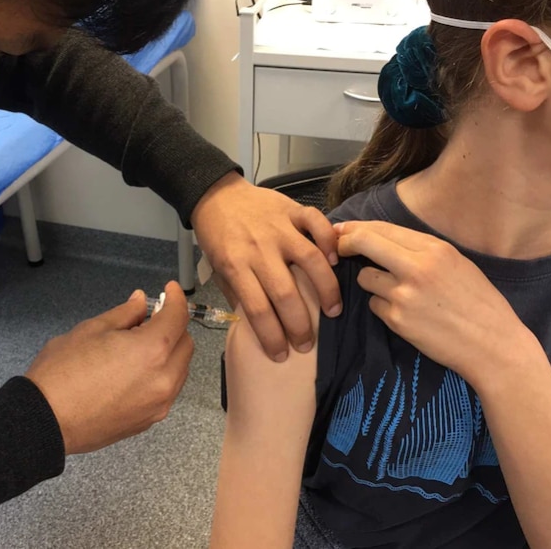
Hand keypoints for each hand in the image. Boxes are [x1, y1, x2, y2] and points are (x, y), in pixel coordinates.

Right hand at [25, 282, 192, 454]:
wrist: (44, 422)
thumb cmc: (62, 373)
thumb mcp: (92, 330)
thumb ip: (125, 314)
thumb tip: (140, 302)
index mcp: (152, 350)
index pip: (178, 317)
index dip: (175, 299)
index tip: (170, 290)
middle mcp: (164, 379)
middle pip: (185, 344)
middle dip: (173, 326)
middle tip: (150, 318)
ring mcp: (159, 403)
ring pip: (180, 369)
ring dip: (169, 352)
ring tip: (140, 344)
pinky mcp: (149, 420)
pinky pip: (167, 390)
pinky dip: (160, 374)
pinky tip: (136, 369)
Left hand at [191, 172, 341, 361]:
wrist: (215, 195)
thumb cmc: (217, 236)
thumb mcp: (218, 268)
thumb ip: (238, 294)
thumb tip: (258, 325)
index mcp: (235, 265)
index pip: (257, 309)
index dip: (272, 337)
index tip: (282, 355)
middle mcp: (258, 248)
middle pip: (285, 293)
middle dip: (300, 326)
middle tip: (307, 344)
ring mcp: (278, 227)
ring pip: (310, 260)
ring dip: (326, 289)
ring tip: (333, 311)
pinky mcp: (292, 209)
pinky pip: (317, 223)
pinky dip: (329, 241)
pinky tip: (335, 261)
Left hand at [335, 220, 536, 383]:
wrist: (493, 345)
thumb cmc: (480, 303)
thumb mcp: (457, 264)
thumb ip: (423, 251)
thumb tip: (385, 239)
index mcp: (435, 249)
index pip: (382, 228)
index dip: (356, 227)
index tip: (343, 229)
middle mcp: (417, 267)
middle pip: (363, 242)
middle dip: (345, 243)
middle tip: (338, 249)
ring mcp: (404, 294)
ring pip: (365, 277)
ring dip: (371, 282)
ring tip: (396, 293)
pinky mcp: (397, 320)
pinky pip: (374, 306)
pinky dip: (383, 308)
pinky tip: (406, 315)